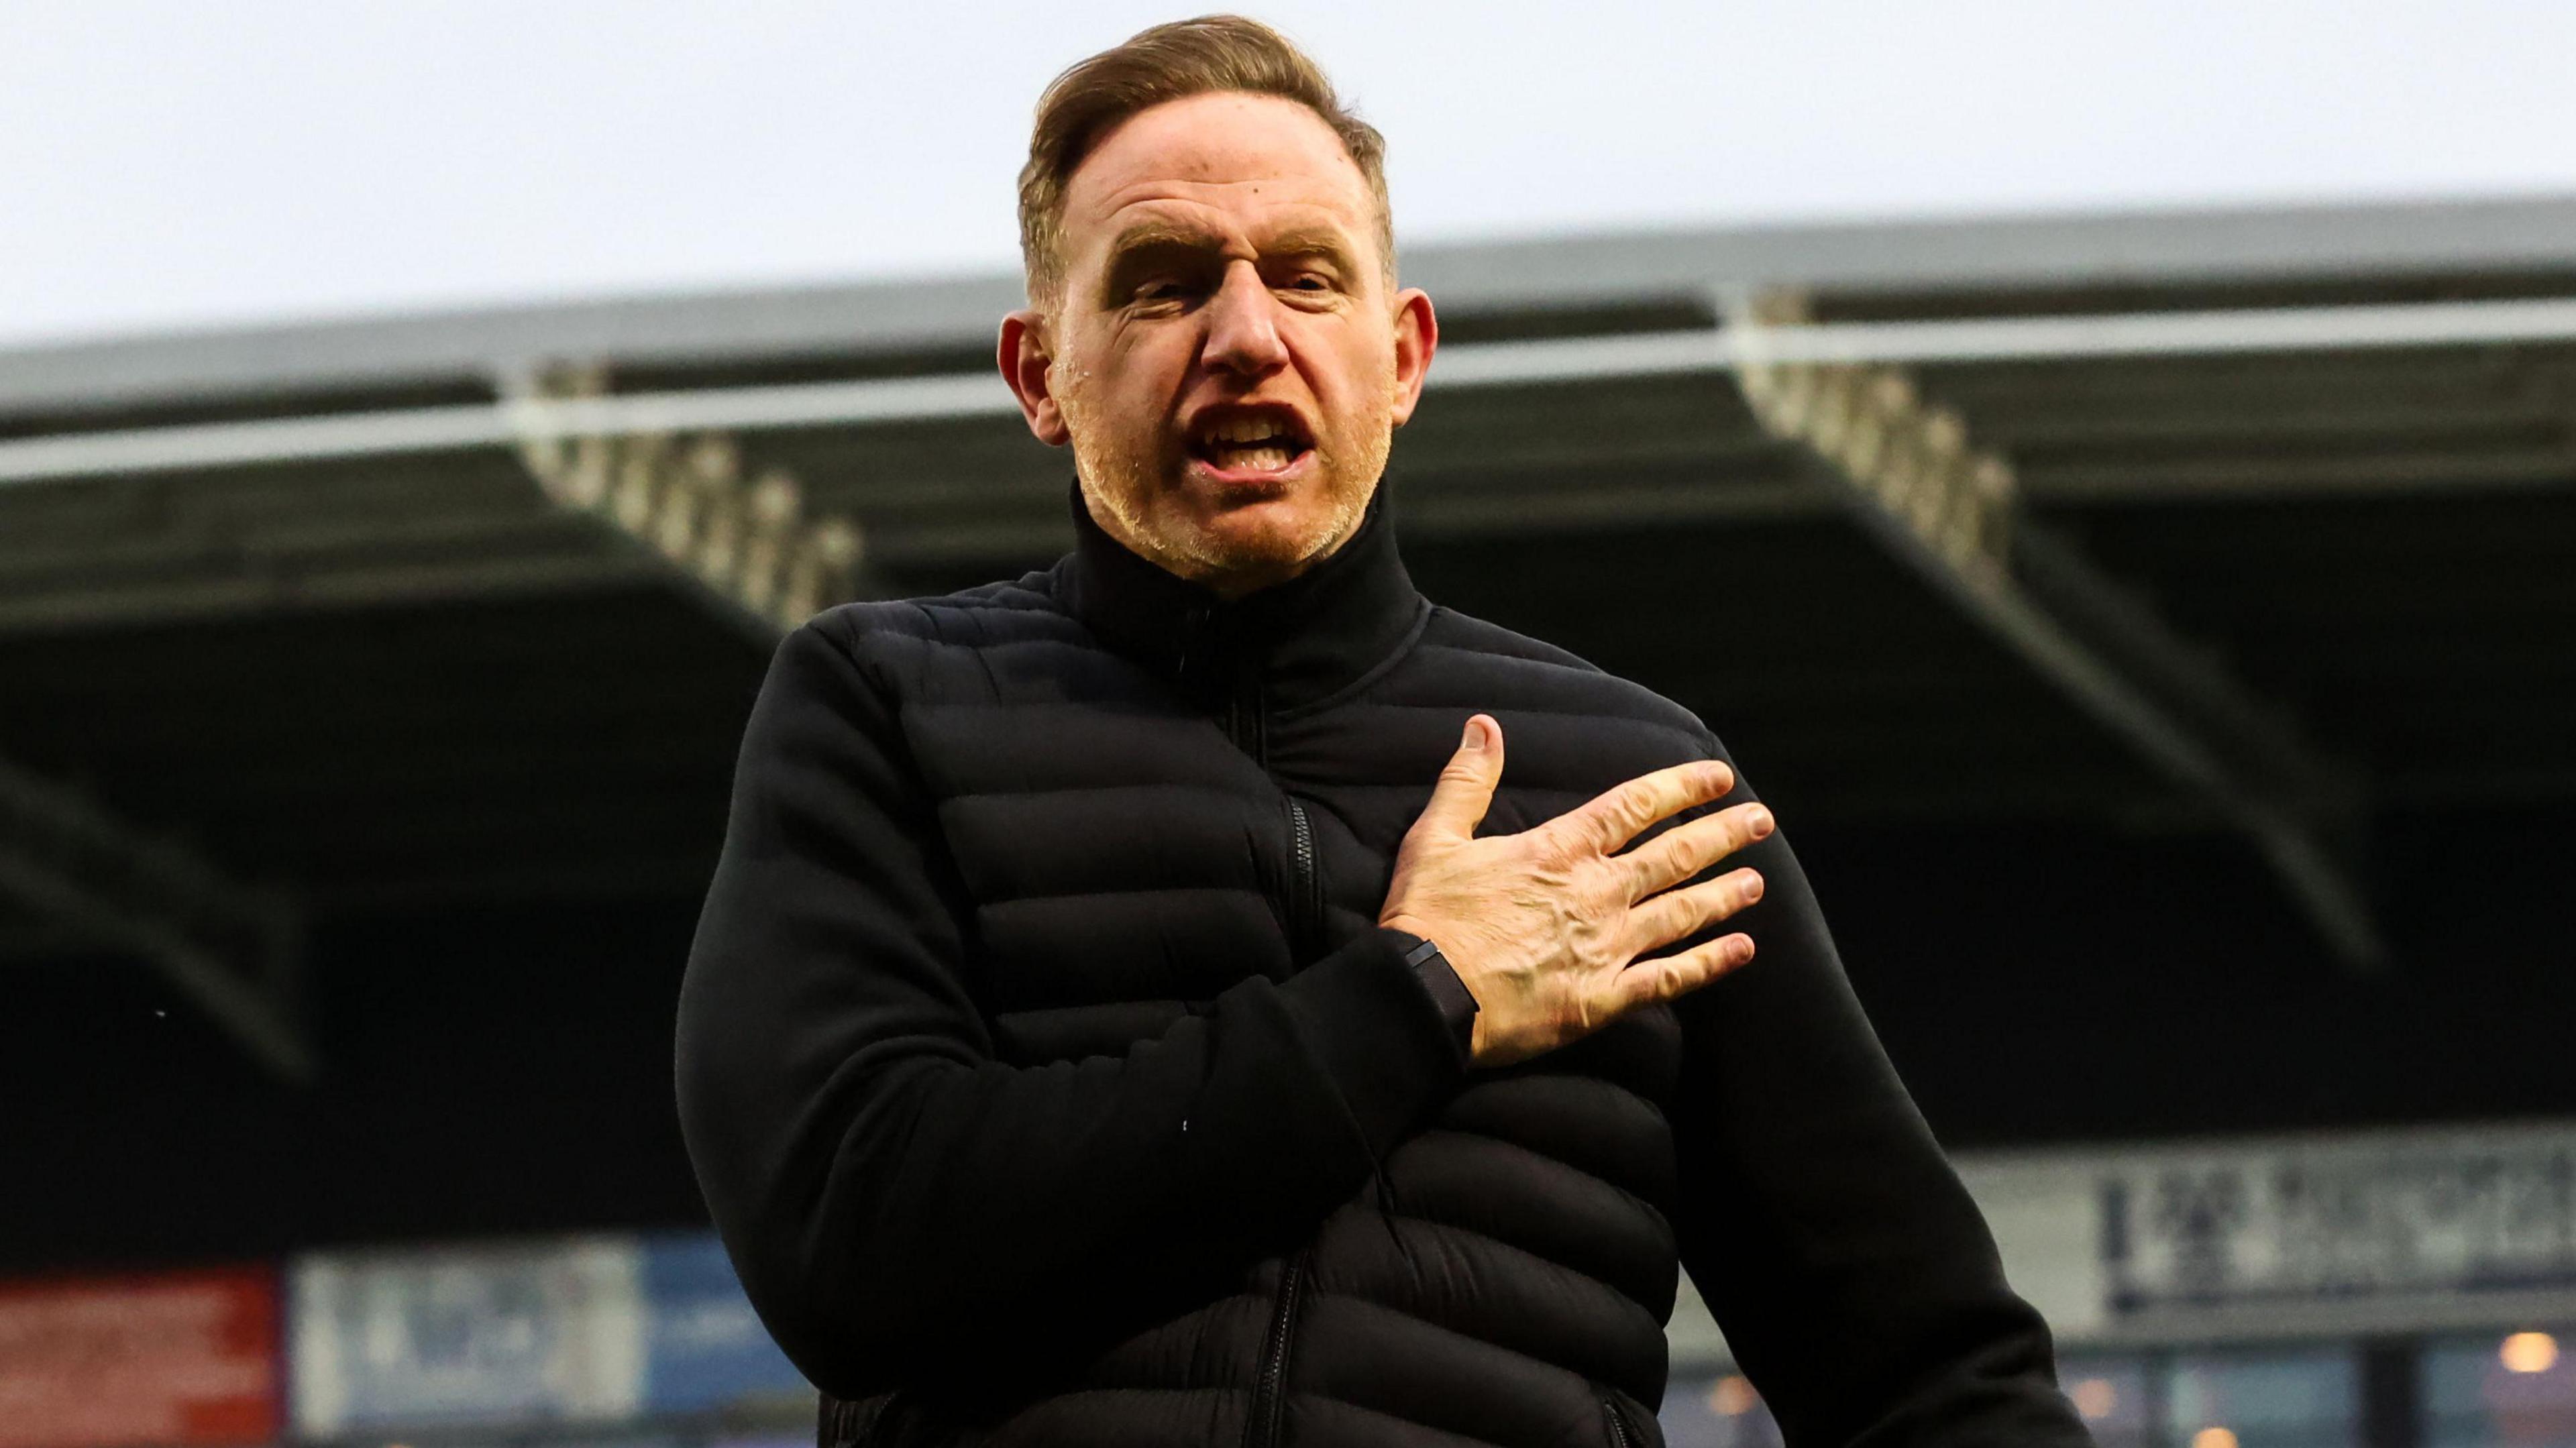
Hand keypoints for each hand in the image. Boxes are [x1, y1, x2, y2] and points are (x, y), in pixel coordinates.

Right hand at [1379, 714, 1772, 1066]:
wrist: (1425, 999)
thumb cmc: (1427, 919)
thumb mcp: (1436, 837)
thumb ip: (1467, 781)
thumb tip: (1485, 726)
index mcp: (1559, 851)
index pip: (1634, 807)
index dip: (1681, 788)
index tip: (1719, 777)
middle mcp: (1595, 894)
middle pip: (1673, 856)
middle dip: (1721, 835)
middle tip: (1761, 821)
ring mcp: (1604, 947)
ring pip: (1681, 913)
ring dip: (1723, 894)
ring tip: (1756, 882)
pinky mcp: (1602, 999)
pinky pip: (1668, 978)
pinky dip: (1708, 964)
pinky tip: (1741, 951)